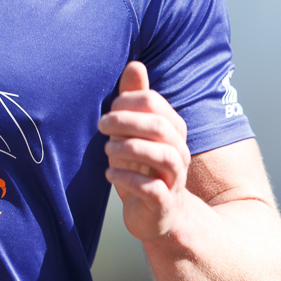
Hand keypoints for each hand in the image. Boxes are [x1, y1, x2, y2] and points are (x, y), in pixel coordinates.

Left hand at [98, 61, 190, 243]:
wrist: (158, 216)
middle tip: (101, 126)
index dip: (127, 102)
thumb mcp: (136, 133)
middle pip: (161, 127)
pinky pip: (151, 189)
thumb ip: (136, 102)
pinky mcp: (164, 204)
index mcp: (172, 130)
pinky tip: (109, 174)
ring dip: (128, 149)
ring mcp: (174, 178)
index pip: (154, 103)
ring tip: (107, 150)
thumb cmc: (142, 168)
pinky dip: (127, 178)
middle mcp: (179, 152)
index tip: (107, 111)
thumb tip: (135, 64)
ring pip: (162, 156)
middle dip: (126, 122)